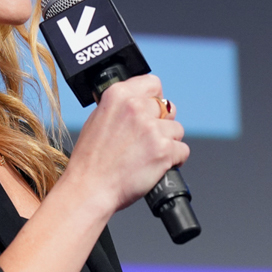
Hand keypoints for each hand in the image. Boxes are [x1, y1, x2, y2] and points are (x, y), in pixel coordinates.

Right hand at [59, 75, 187, 215]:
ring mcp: (151, 128)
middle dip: (162, 123)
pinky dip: (174, 160)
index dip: (155, 99)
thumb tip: (139, 104)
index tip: (152, 110)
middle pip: (168, 107)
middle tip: (147, 140)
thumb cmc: (91, 162)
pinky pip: (183, 150)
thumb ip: (121, 108)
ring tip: (148, 156)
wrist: (89, 189)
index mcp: (118, 95)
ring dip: (168, 143)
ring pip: (177, 130)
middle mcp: (136, 108)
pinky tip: (156, 166)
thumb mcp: (97, 120)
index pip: (153, 83)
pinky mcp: (163, 150)